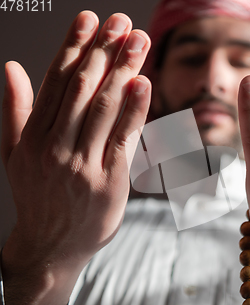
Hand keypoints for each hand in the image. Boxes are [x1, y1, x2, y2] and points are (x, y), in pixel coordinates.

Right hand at [1, 11, 150, 304]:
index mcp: (33, 136)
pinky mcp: (108, 181)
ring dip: (123, 71)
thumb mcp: (15, 153)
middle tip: (122, 23)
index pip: (56, 81)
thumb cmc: (39, 195)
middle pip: (83, 88)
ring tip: (138, 41)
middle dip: (104, 51)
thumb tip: (12, 67)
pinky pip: (123, 140)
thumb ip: (16, 110)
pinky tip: (143, 84)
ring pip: (104, 108)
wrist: (52, 245)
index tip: (90, 19)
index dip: (74, 47)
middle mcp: (55, 146)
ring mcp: (82, 164)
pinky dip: (134, 110)